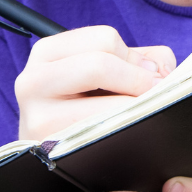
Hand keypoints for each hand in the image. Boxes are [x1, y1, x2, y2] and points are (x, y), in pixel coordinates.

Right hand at [15, 25, 175, 144]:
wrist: (56, 153)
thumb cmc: (86, 105)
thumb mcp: (104, 70)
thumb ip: (139, 59)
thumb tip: (159, 73)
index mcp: (46, 52)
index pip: (105, 39)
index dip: (135, 58)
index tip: (149, 76)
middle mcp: (32, 80)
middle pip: (100, 64)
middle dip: (137, 81)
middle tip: (154, 96)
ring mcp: (36, 116)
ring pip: (101, 102)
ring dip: (135, 108)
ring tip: (143, 115)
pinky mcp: (47, 148)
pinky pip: (100, 135)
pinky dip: (125, 132)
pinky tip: (128, 135)